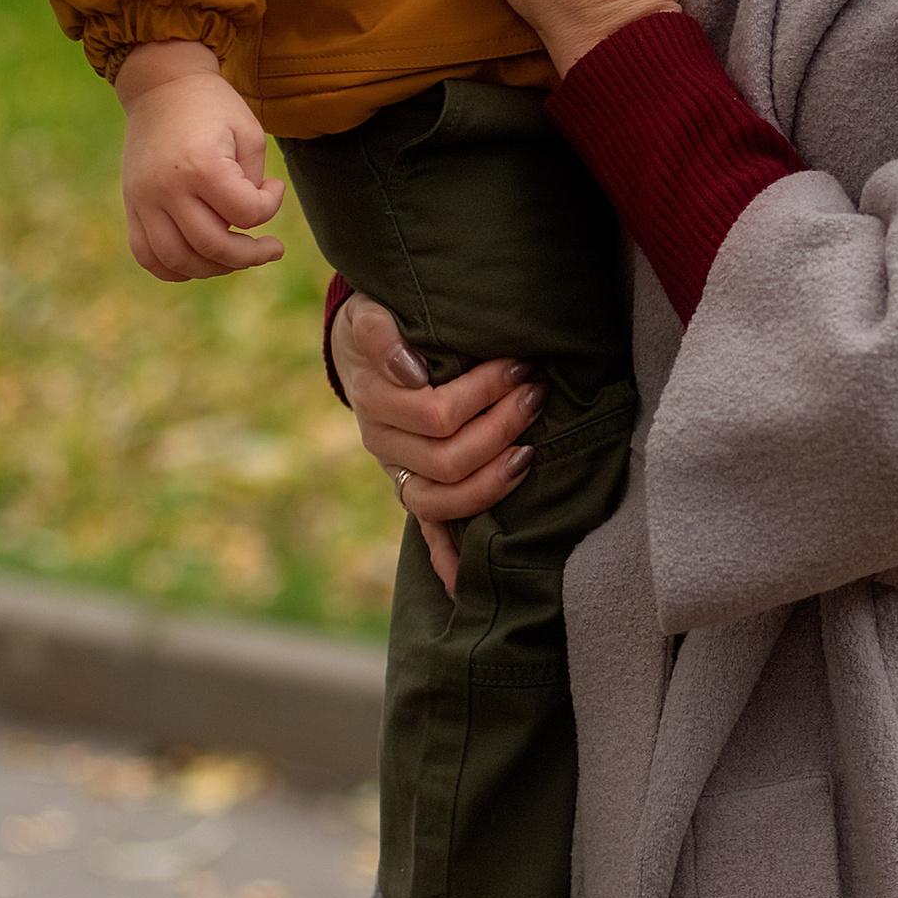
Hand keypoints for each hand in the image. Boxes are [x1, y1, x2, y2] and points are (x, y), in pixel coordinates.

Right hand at [114, 44, 284, 279]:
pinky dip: (174, 268)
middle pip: (212, 246)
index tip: (273, 186)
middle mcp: (167, 188)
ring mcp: (143, 200)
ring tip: (236, 257)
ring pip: (177, 260)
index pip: (246, 213)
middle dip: (250, 255)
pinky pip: (146, 254)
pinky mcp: (132, 205)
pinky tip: (200, 261)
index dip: (271, 207)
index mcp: (201, 166)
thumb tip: (245, 223)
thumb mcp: (248, 133)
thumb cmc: (213, 107)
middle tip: (270, 248)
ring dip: (214, 268)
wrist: (161, 86)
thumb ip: (252, 182)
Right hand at [331, 291, 540, 600]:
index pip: (435, 413)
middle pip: (447, 458)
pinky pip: (426, 531)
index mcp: (375, 401)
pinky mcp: (412, 488)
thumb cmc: (378, 325)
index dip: (483, 393)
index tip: (520, 366)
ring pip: (442, 500)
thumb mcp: (369, 313)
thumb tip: (409, 370)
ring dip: (492, 482)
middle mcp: (383, 445)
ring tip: (530, 450)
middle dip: (501, 428)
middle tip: (536, 395)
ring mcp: (398, 472)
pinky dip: (444, 559)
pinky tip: (464, 584)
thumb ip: (379, 332)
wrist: (362, 347)